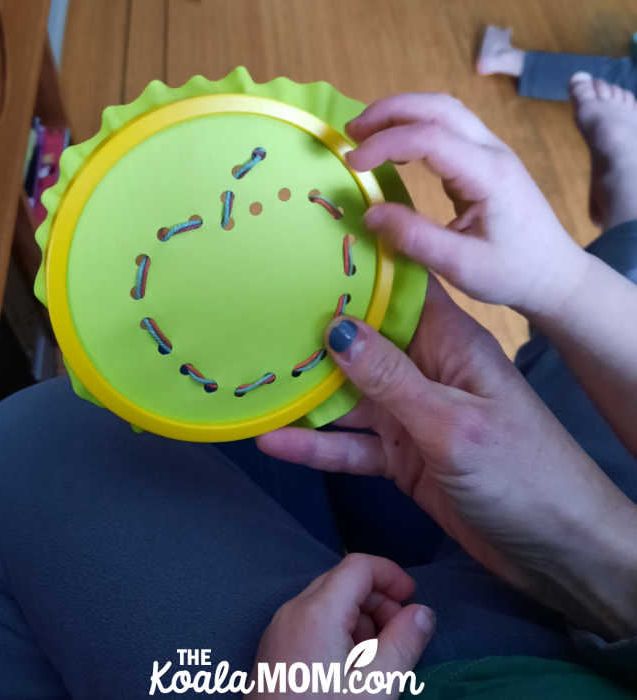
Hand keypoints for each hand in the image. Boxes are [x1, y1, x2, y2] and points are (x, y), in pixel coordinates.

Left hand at [245, 554, 433, 698]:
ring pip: (328, 602)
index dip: (391, 574)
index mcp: (316, 611)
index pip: (358, 565)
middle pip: (343, 581)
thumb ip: (404, 642)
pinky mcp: (274, 648)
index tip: (413, 599)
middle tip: (401, 634)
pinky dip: (338, 631)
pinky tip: (350, 667)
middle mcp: (292, 610)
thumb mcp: (376, 686)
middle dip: (378, 600)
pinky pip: (312, 621)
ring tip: (377, 658)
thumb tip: (422, 612)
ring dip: (360, 618)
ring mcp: (279, 628)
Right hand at [257, 279, 636, 639]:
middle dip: (316, 338)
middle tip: (258, 324)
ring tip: (256, 385)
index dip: (358, 275)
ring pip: (350, 399)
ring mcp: (411, 417)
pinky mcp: (402, 458)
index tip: (305, 259)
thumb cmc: (520, 473)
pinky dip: (317, 446)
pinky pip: (352, 446)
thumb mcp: (450, 422)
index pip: (399, 295)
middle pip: (364, 346)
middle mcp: (426, 372)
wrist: (555, 549)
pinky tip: (275, 442)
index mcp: (450, 345)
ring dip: (308, 398)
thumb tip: (337, 329)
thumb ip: (390, 379)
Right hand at [345, 93, 588, 314]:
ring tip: (365, 134)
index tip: (352, 163)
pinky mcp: (486, 161)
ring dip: (402, 114)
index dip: (385, 143)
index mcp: (489, 174)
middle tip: (351, 133)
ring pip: (444, 110)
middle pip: (438, 107)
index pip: (429, 138)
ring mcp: (492, 152)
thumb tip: (369, 213)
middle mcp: (492, 152)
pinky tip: (394, 149)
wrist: (554, 275)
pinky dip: (415, 128)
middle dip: (389, 111)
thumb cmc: (512, 273)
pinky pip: (448, 128)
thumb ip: (414, 238)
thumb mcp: (460, 266)